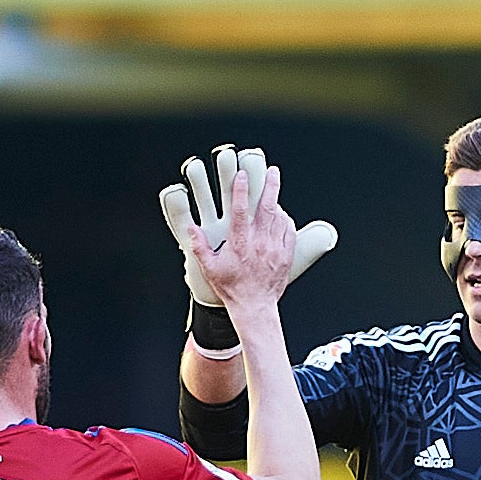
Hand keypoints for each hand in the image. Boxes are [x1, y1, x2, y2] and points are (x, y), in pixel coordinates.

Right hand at [180, 152, 300, 315]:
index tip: (242, 175)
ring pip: (280, 218)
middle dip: (270, 186)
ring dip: (277, 202)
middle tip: (272, 171)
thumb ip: (199, 246)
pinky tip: (280, 216)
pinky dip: (285, 220)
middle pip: (267, 208)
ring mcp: (275, 249)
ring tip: (274, 190)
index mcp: (241, 243)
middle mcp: (260, 243)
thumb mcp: (210, 268)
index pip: (241, 210)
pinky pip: (289, 231)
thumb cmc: (233, 289)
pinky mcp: (286, 256)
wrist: (255, 308)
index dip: (241, 190)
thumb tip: (190, 228)